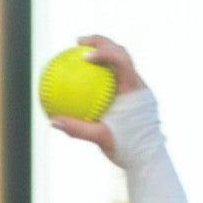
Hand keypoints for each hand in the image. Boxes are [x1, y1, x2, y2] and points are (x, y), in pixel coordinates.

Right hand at [48, 35, 143, 160]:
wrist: (149, 159)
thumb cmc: (127, 150)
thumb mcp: (101, 139)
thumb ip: (77, 128)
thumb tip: (53, 121)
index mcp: (134, 90)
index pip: (122, 60)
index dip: (103, 51)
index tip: (84, 55)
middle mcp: (138, 85)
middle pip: (121, 51)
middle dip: (100, 42)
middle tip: (79, 42)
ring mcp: (138, 89)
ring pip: (120, 63)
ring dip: (102, 55)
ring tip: (80, 55)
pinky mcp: (134, 97)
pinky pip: (117, 79)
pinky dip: (102, 74)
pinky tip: (84, 81)